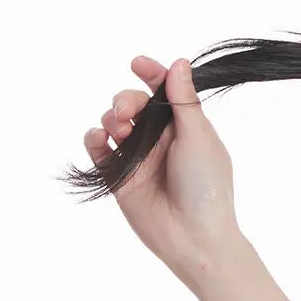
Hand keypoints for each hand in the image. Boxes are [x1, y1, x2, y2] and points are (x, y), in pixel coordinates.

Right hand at [83, 55, 242, 285]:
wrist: (193, 237)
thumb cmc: (206, 188)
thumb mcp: (199, 138)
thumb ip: (184, 101)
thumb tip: (179, 62)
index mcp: (184, 127)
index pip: (164, 91)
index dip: (150, 73)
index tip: (137, 64)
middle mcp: (159, 139)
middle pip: (133, 103)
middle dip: (125, 100)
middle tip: (127, 114)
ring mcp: (138, 157)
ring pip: (113, 122)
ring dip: (111, 117)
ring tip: (119, 131)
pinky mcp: (118, 176)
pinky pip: (98, 148)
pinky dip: (94, 138)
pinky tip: (100, 139)